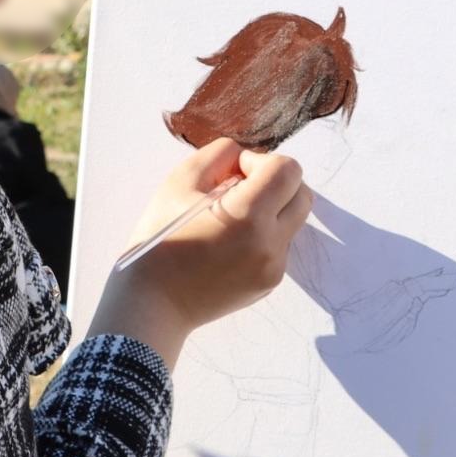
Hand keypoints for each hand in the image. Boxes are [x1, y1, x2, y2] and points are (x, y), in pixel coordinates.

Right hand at [86, 138, 313, 369]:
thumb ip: (219, 155)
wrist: (153, 301)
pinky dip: (262, 236)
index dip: (262, 162)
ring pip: (292, 221)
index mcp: (248, 214)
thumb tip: (245, 160)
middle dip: (276, 183)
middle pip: (302, 194)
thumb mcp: (179, 181)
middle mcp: (270, 243)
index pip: (288, 170)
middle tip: (239, 189)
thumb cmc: (160, 238)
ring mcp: (274, 267)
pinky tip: (227, 245)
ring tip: (229, 219)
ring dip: (270, 210)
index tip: (235, 173)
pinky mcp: (269, 283)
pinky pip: (279, 247)